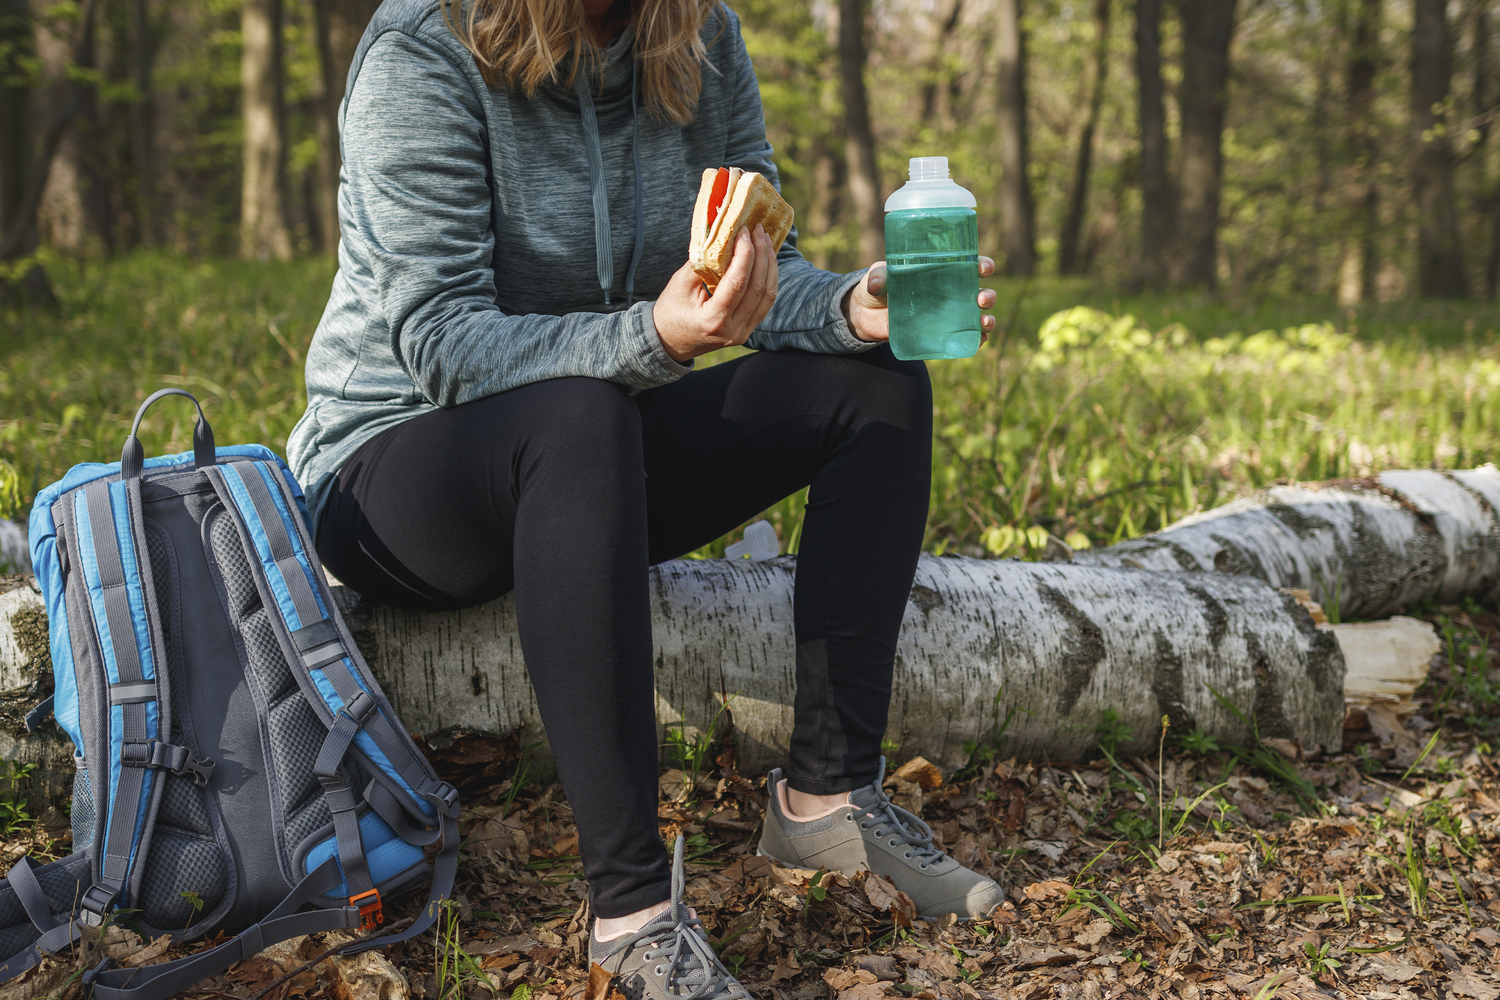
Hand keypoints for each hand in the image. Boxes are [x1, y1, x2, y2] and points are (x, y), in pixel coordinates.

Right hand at [653, 225, 778, 362]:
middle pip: (758, 287)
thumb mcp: (680, 285)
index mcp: (713, 320)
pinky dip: (768, 278)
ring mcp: (743, 333)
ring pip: (767, 295)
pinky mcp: (747, 330)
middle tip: (758, 230)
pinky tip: (765, 260)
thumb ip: (702, 262)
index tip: (745, 231)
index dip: (745, 253)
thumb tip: (722, 235)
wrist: (669, 343)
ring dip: (769, 265)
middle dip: (761, 254)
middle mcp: (733, 330)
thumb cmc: (670, 312)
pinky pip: (765, 302)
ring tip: (765, 241)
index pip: (738, 282)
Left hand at [844, 256, 998, 343]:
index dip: (982, 265)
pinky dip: (976, 340)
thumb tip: (877, 284)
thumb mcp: (876, 277)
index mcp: (941, 272)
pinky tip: (978, 341)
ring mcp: (947, 316)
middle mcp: (950, 293)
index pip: (969, 266)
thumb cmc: (877, 287)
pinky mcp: (939, 335)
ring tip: (983, 321)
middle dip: (988, 296)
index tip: (983, 267)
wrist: (866, 315)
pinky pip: (964, 338)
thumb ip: (878, 277)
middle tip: (981, 298)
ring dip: (987, 319)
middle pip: (980, 293)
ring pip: (977, 317)